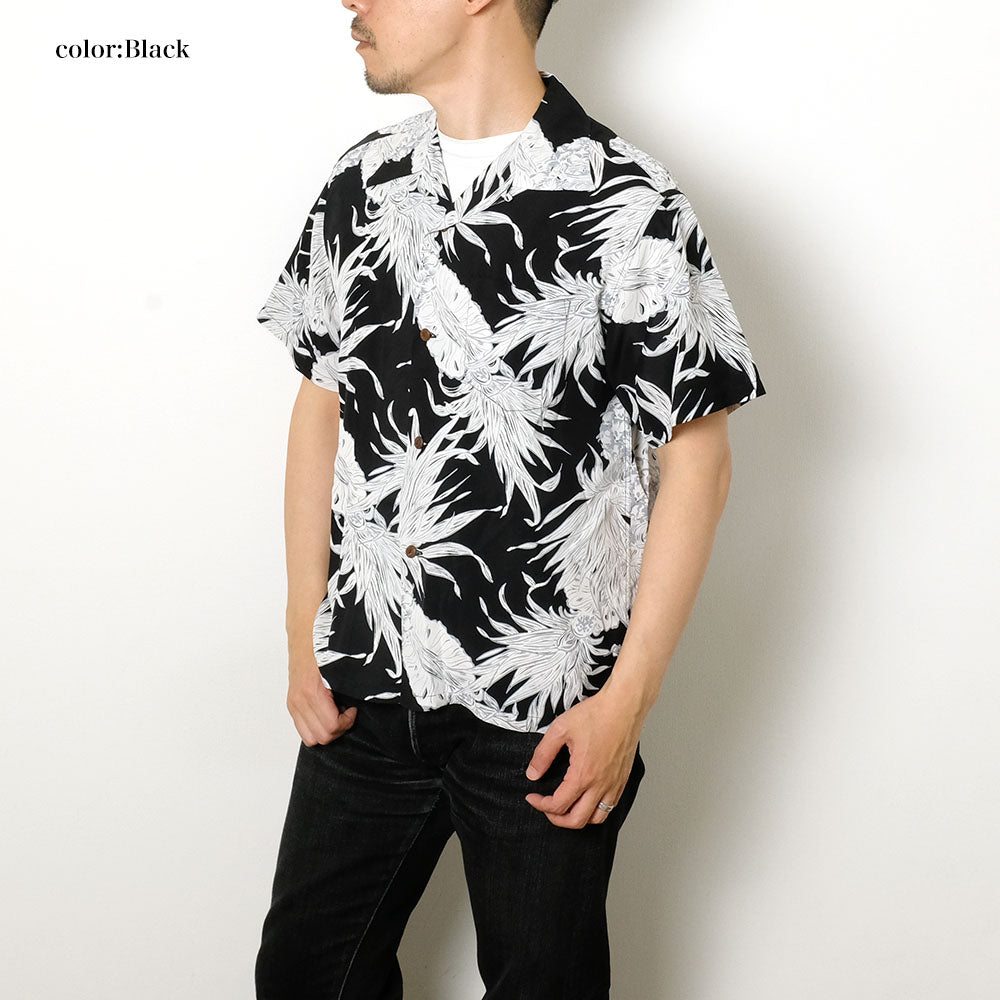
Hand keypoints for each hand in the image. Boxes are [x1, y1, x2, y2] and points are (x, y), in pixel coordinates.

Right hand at [286, 654, 356, 744]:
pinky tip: (326, 711)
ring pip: (310, 738)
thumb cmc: (324, 646)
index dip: (347, 722)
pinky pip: (302, 729)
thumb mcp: (342, 666)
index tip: (353, 709)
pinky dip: (316, 727)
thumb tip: (365, 700)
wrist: (306, 634)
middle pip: (321, 737)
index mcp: (312, 692)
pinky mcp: (292, 703)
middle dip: (338, 728)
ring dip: (326, 730)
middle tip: (346, 712)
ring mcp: (294, 703)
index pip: (331, 726)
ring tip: (336, 713)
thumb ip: (351, 686)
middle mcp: (299, 700)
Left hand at [523, 684, 645, 827]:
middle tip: (545, 807)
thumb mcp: (560, 729)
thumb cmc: (596, 714)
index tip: (532, 797)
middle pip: (577, 820)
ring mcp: (614, 784)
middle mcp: (601, 785)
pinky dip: (596, 810)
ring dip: (578, 818)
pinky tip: (586, 798)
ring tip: (566, 808)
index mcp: (583, 775)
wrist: (624, 706)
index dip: (540, 805)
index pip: (558, 805)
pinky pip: (610, 806)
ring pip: (596, 818)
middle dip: (556, 819)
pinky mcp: (623, 780)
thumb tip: (533, 773)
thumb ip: (543, 754)